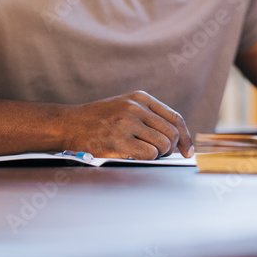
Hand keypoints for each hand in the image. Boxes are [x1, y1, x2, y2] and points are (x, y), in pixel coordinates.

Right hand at [62, 91, 193, 158]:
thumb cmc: (99, 120)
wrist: (68, 124)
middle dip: (169, 148)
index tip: (189, 151)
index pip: (175, 118)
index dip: (186, 137)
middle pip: (172, 133)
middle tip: (157, 154)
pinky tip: (133, 155)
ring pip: (163, 145)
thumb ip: (149, 117)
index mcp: (140, 98)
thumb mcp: (125, 107)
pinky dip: (146, 159)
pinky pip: (149, 154)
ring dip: (157, 154)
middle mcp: (136, 108)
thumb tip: (178, 141)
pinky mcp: (119, 140)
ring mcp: (127, 123)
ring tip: (141, 153)